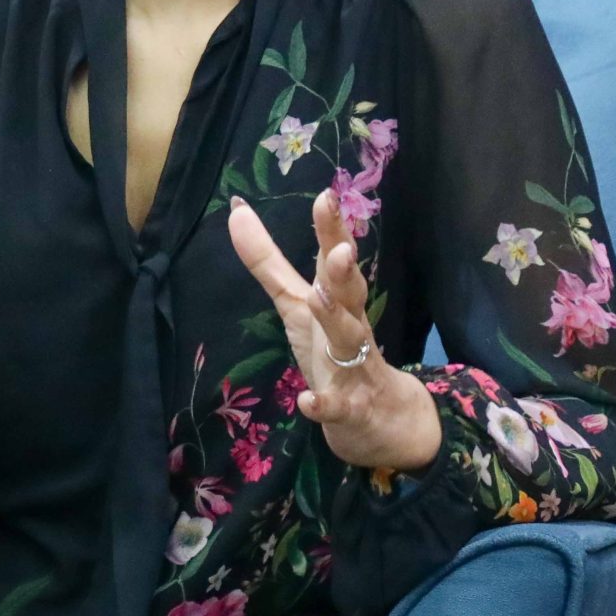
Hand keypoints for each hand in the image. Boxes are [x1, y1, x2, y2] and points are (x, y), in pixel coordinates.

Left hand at [226, 187, 440, 472]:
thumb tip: (236, 210)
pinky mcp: (353, 408)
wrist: (379, 419)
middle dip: (345, 271)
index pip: (336, 260)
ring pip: (351, 342)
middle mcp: (351, 327)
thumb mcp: (298, 305)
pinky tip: (309, 401)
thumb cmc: (333, 351)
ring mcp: (355, 368)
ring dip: (336, 320)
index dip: (332, 230)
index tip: (326, 196)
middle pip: (351, 294)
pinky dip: (325, 405)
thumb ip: (269, 262)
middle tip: (339, 249)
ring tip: (318, 298)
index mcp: (339, 301)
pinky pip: (340, 407)